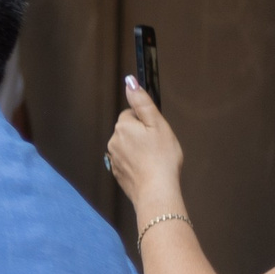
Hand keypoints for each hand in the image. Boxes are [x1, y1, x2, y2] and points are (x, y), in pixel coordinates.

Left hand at [106, 77, 183, 212]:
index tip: (156, 132)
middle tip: (157, 146)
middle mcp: (113, 141)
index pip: (132, 114)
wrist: (156, 191)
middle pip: (129, 130)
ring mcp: (113, 159)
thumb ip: (142, 102)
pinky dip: (136, 164)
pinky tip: (147, 169)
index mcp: (123, 126)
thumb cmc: (161, 158)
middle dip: (142, 135)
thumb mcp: (157, 124)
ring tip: (153, 159)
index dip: (147, 121)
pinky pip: (127, 162)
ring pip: (128, 146)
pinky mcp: (117, 173)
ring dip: (139, 150)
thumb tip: (130, 81)